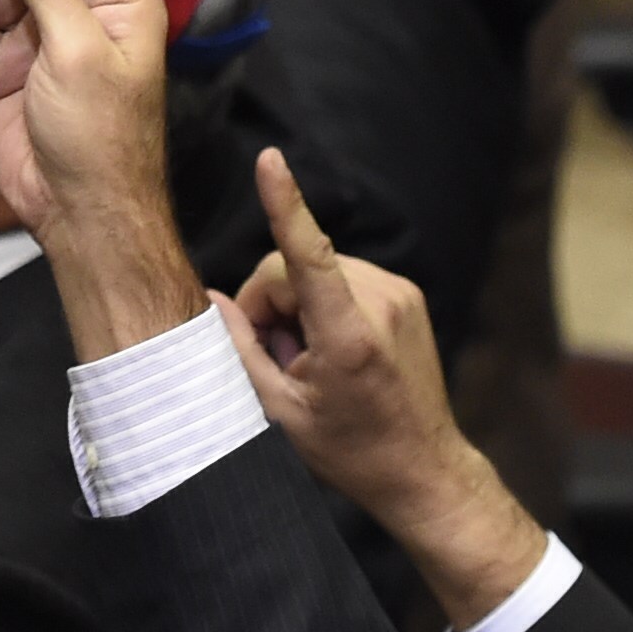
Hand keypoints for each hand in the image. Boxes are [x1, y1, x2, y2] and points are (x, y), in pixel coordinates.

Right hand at [225, 150, 544, 627]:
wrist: (424, 470)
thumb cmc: (351, 450)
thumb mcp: (281, 411)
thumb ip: (240, 350)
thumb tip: (208, 301)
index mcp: (348, 335)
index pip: (308, 255)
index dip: (285, 204)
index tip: (270, 162)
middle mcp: (380, 303)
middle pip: (293, 266)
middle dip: (270, 303)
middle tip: (273, 357)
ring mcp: (399, 295)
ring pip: (316, 268)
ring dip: (296, 304)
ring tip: (307, 360)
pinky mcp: (406, 295)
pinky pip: (342, 277)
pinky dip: (323, 303)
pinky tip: (330, 350)